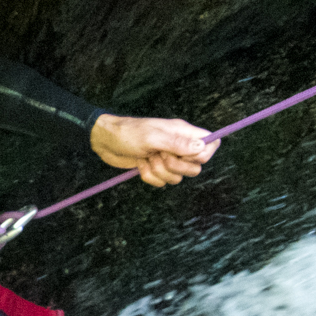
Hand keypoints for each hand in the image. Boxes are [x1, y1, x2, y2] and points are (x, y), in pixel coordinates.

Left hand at [89, 114, 217, 186]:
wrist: (105, 141)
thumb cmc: (127, 133)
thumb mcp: (152, 136)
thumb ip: (177, 142)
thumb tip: (202, 146)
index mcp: (183, 132)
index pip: (211, 145)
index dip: (202, 155)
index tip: (185, 155)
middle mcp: (179, 146)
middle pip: (195, 167)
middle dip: (176, 167)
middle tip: (160, 156)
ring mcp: (167, 158)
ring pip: (177, 178)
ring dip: (159, 172)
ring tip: (147, 158)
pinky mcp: (156, 169)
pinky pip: (162, 182)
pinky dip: (149, 177)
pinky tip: (140, 164)